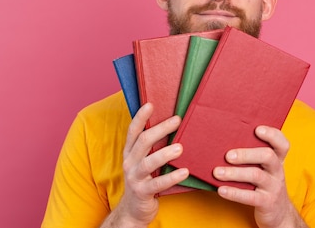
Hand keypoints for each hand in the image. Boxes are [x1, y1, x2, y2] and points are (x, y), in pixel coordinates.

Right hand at [102, 103, 188, 227]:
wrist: (133, 210)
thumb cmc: (144, 180)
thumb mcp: (143, 161)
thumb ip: (152, 147)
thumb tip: (172, 125)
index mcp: (130, 152)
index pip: (133, 131)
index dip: (140, 117)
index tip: (151, 104)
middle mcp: (129, 163)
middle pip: (143, 142)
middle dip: (160, 129)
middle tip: (177, 120)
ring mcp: (134, 178)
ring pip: (148, 163)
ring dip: (165, 154)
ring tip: (180, 147)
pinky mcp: (142, 192)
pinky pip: (157, 184)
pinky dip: (171, 177)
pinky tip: (184, 172)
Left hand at [212, 126, 306, 227]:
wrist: (279, 214)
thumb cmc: (264, 185)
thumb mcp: (264, 169)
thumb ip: (253, 156)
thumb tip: (223, 142)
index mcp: (277, 160)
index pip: (282, 144)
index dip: (272, 135)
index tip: (257, 129)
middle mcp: (277, 171)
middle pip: (267, 156)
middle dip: (246, 154)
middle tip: (228, 156)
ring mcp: (273, 187)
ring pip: (256, 175)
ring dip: (234, 173)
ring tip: (217, 172)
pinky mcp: (267, 203)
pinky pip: (250, 197)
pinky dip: (234, 193)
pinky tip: (221, 190)